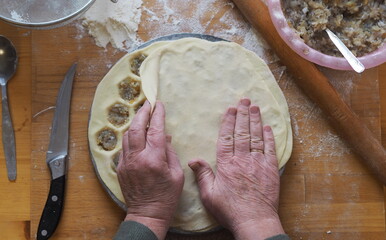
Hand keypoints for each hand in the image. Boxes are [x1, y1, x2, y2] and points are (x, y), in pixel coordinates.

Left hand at [117, 101, 183, 239]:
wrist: (147, 214)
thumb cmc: (166, 196)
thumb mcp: (176, 174)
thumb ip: (170, 152)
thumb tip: (165, 136)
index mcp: (154, 159)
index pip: (155, 129)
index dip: (157, 114)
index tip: (159, 104)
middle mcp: (137, 158)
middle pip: (135, 128)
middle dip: (142, 112)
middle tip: (147, 104)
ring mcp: (126, 163)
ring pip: (126, 136)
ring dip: (134, 123)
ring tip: (141, 115)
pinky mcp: (120, 168)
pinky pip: (124, 147)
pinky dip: (130, 137)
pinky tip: (136, 134)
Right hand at [188, 98, 283, 239]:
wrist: (254, 220)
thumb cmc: (230, 210)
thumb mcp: (209, 195)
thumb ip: (203, 175)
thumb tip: (193, 159)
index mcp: (226, 164)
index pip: (226, 138)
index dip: (228, 122)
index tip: (230, 109)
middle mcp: (243, 160)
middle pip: (242, 133)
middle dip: (243, 115)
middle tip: (244, 100)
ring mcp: (258, 163)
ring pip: (256, 137)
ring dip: (256, 121)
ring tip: (255, 107)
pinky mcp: (271, 170)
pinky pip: (270, 150)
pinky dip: (269, 137)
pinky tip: (268, 127)